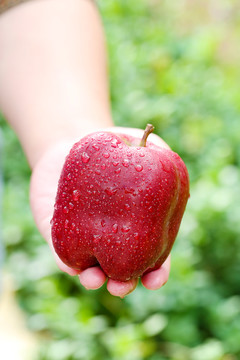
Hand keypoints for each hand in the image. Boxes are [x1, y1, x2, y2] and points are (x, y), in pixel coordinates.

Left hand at [30, 127, 170, 296]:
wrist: (70, 144)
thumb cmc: (109, 144)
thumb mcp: (135, 140)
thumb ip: (154, 147)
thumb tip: (165, 156)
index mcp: (135, 223)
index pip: (150, 255)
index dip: (155, 271)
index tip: (156, 279)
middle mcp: (111, 236)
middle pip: (120, 270)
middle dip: (123, 284)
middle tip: (122, 286)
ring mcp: (84, 236)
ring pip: (89, 268)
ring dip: (93, 279)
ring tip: (94, 278)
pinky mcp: (58, 231)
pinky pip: (61, 252)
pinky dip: (67, 263)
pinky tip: (72, 266)